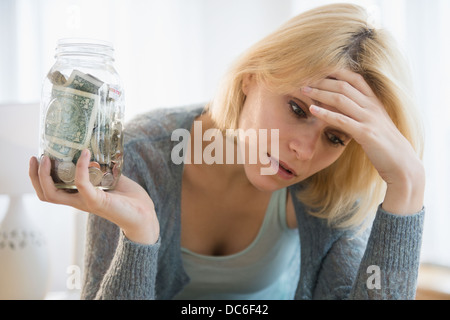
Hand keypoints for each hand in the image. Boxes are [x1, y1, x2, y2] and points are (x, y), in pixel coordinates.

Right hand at [29, 149, 159, 243]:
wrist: (144, 214)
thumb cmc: (128, 198)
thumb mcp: (110, 179)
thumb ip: (101, 168)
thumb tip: (97, 149)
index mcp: (79, 196)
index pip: (49, 191)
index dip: (38, 176)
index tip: (38, 158)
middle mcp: (78, 201)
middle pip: (45, 194)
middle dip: (35, 176)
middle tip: (37, 157)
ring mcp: (86, 202)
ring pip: (54, 194)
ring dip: (46, 175)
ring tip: (47, 158)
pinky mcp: (98, 201)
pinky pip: (82, 184)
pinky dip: (81, 167)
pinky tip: (86, 154)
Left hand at [302, 69, 424, 214]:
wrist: (402, 163)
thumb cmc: (384, 144)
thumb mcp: (372, 122)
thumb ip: (359, 111)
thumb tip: (339, 105)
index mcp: (374, 101)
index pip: (354, 78)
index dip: (335, 71)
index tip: (317, 70)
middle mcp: (372, 106)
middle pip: (343, 85)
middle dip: (322, 81)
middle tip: (304, 80)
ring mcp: (369, 119)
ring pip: (341, 99)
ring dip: (320, 93)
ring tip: (304, 90)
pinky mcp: (365, 133)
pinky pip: (342, 120)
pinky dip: (325, 113)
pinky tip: (312, 110)